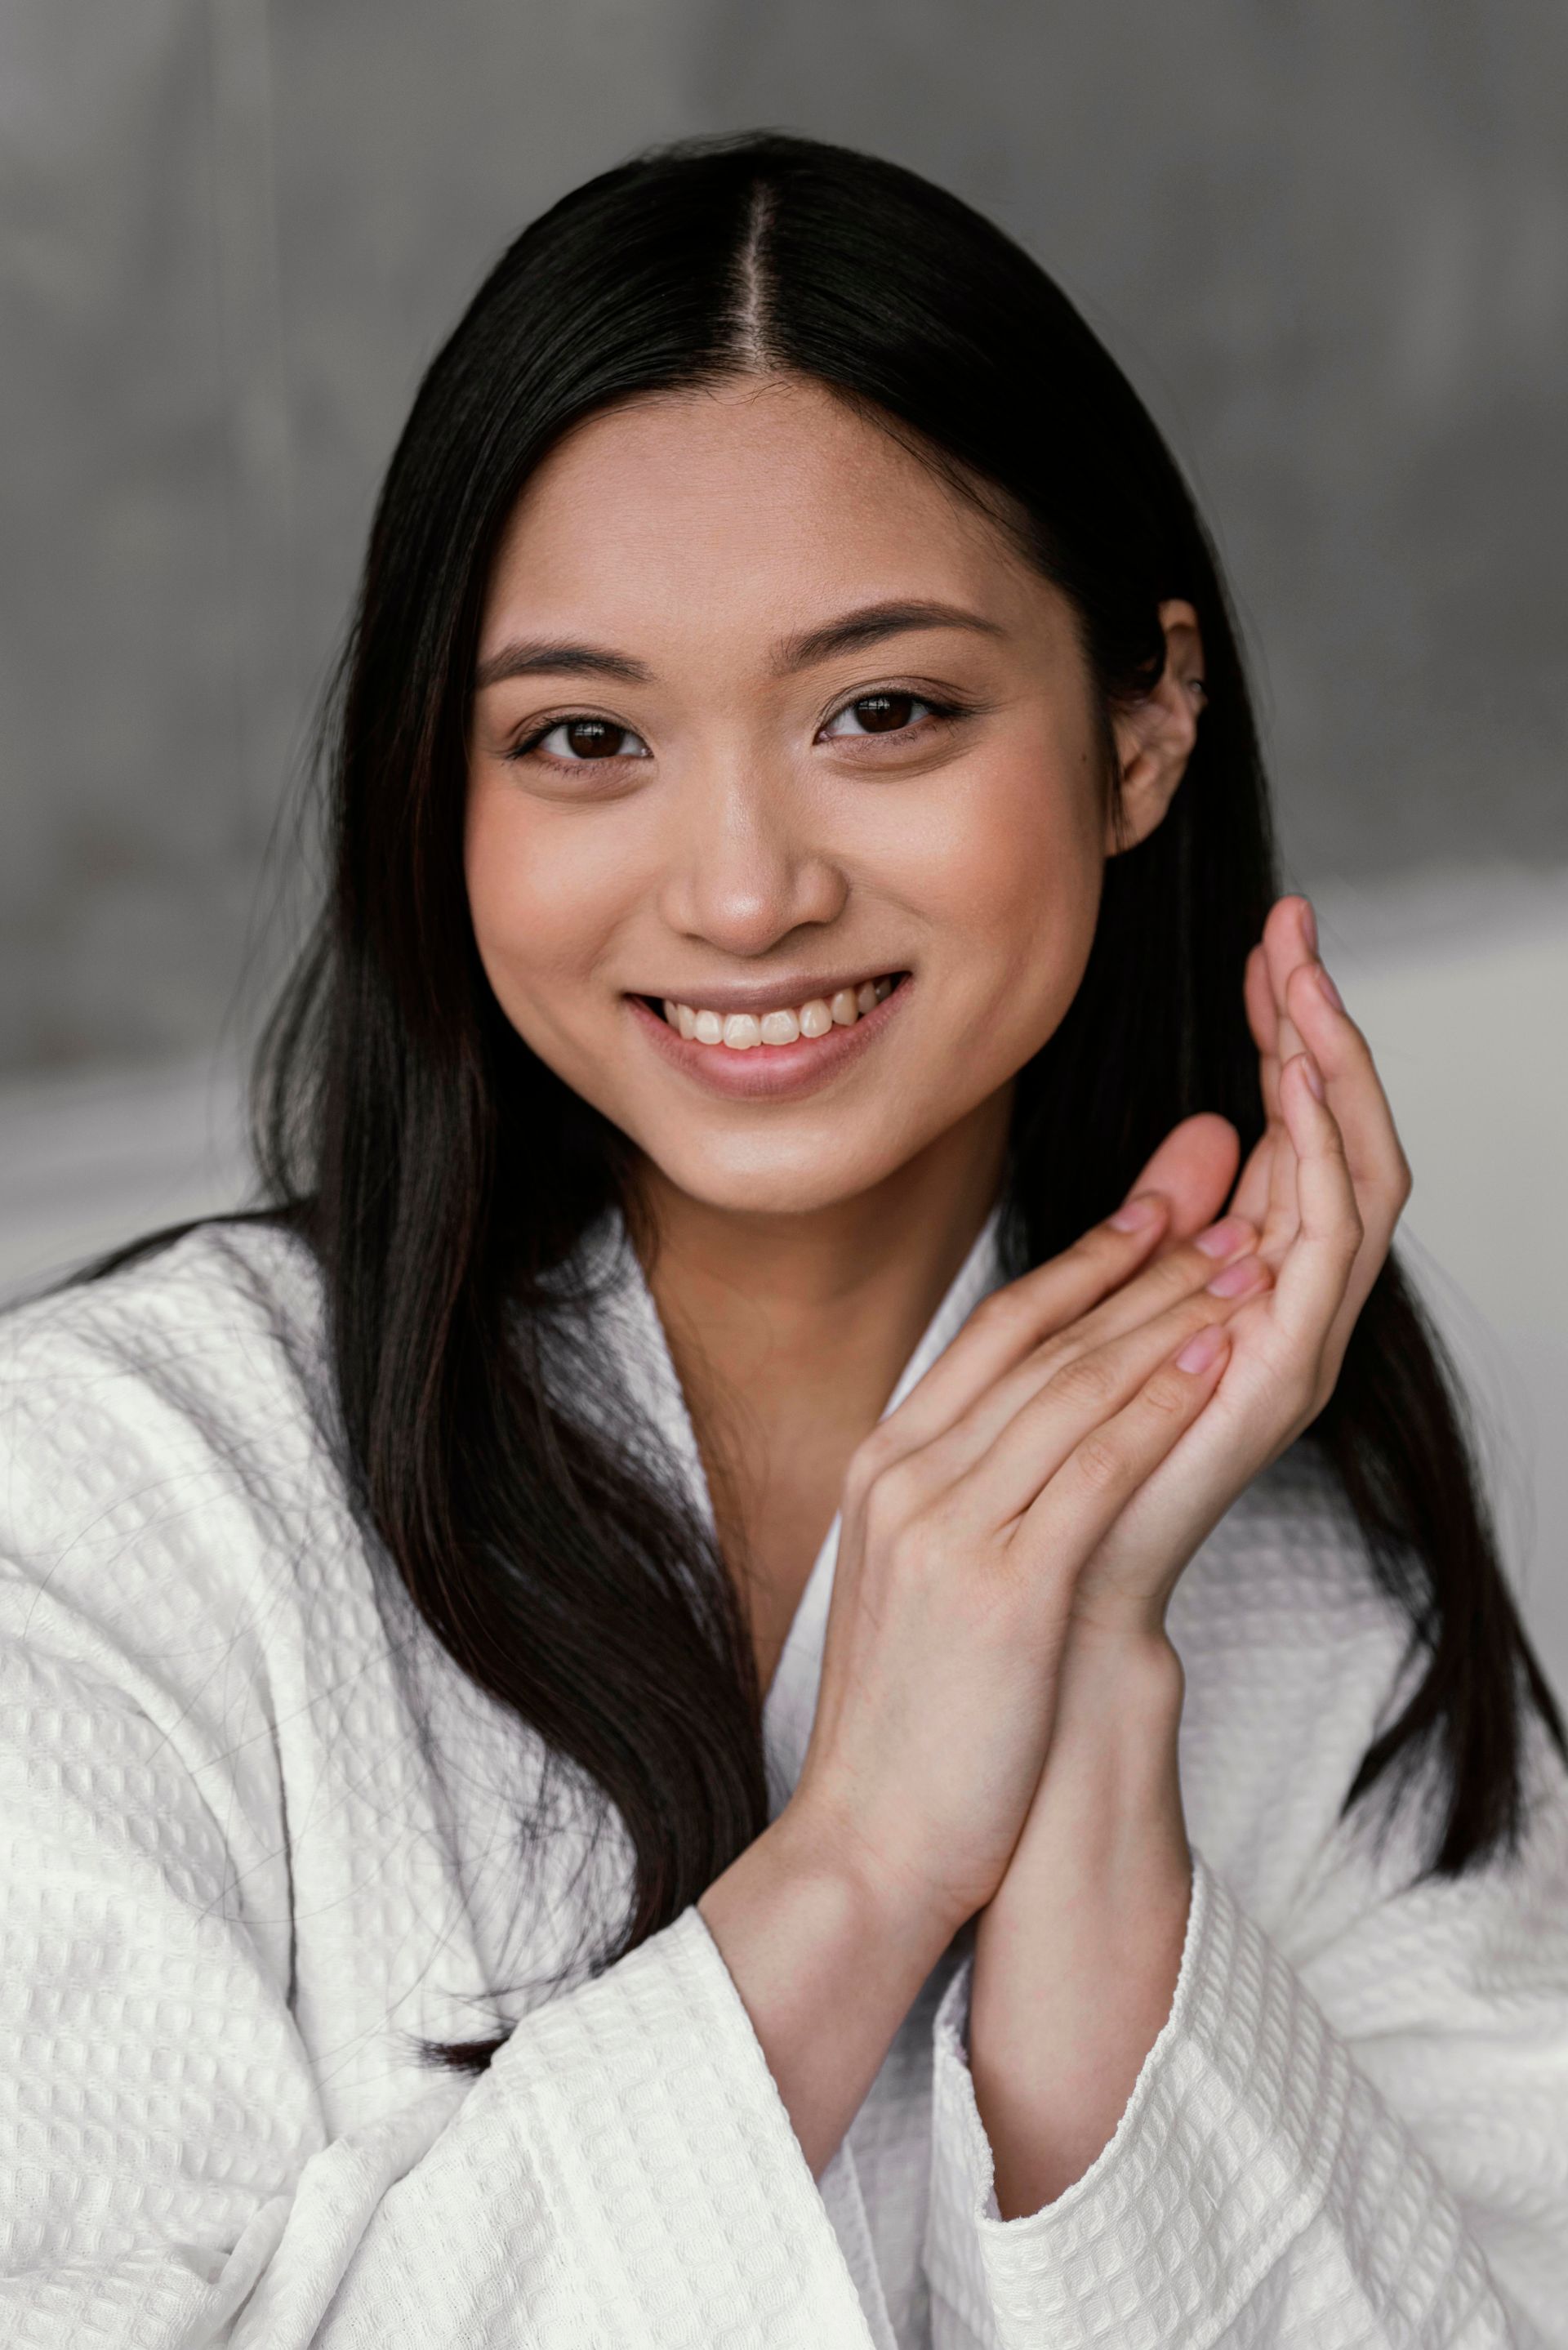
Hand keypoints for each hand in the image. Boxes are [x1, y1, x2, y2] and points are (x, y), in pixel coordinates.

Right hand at [781, 1201, 1269, 1944]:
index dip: (1084, 1261)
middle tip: (1222, 1200)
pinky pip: (1093, 1470)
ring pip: (1073, 1387)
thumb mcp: (917, 1581)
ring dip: (1168, 1313)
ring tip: (1244, 1260)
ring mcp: (947, 1525)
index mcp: (884, 1465)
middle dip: (1144, 1259)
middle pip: (1043, 1339)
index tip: (1155, 1208)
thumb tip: (1032, 1441)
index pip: (996, 1332)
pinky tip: (1213, 1358)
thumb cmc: (910, 1725)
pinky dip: (1158, 1405)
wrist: (870, 1842)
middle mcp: (906, 1475)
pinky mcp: (1002, 1585)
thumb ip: (966, 1495)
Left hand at [1059, 892, 1411, 1644]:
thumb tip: (1203, 1134)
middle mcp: (1292, 1311)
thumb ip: (1159, 1226)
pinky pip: (1328, 1253)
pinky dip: (1319, 1165)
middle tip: (1296, 933)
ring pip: (1355, 1181)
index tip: (1268, 944)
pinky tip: (1290, 1086)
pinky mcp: (1280, 1380)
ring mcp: (1296, 1346)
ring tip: (1302, 984)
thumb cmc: (1059, 1472)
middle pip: (1342, 1142)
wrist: (1038, 1600)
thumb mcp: (1102, 1309)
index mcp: (1254, 1288)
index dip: (1291, 1038)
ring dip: (1332, 1075)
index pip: (1298, 1137)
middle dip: (1324, 1032)